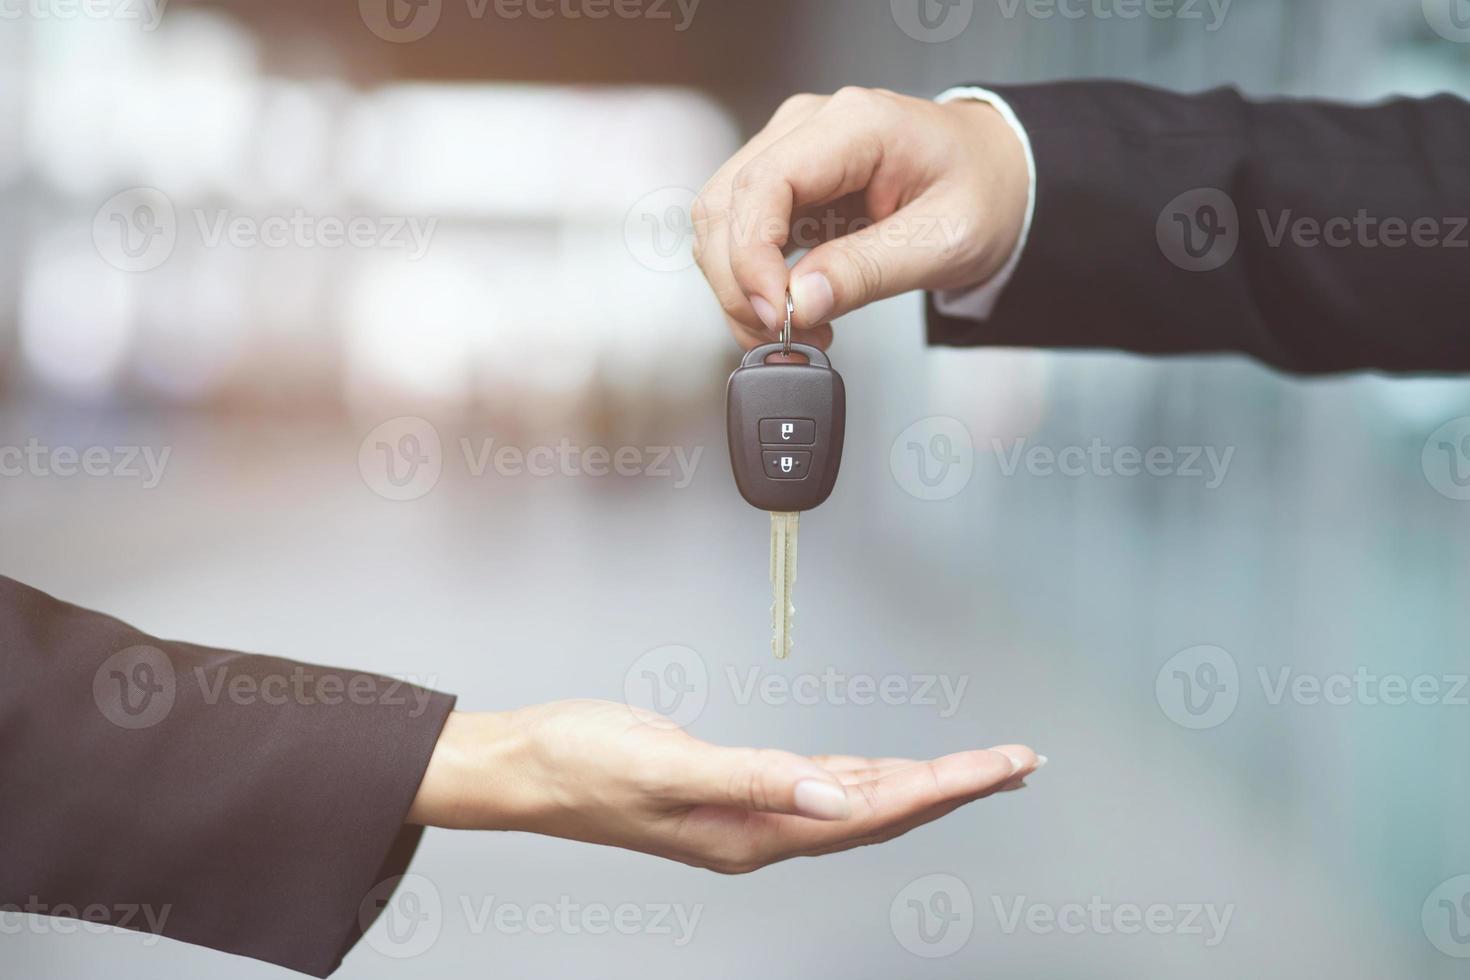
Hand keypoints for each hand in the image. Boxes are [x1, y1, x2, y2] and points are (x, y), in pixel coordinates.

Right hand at [407, 700, 1041, 873]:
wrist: (526, 767)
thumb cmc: (581, 766)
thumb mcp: (666, 768)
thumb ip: (754, 780)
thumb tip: (837, 800)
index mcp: (754, 832)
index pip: (876, 812)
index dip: (947, 787)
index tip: (1005, 766)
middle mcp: (762, 829)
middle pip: (882, 809)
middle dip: (956, 786)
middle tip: (1020, 762)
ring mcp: (749, 812)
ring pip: (857, 799)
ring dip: (920, 783)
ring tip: (977, 768)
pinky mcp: (733, 786)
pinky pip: (820, 784)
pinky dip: (866, 774)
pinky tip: (883, 771)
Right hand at [692, 86, 1028, 349]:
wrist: (1000, 177)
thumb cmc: (984, 193)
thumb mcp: (944, 241)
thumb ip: (869, 271)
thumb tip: (800, 303)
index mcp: (855, 124)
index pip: (763, 184)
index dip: (752, 257)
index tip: (776, 313)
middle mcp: (809, 127)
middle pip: (725, 205)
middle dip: (739, 283)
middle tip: (786, 336)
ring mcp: (791, 151)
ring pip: (720, 222)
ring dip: (740, 287)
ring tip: (796, 329)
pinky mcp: (788, 184)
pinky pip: (741, 232)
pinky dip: (753, 280)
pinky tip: (793, 308)